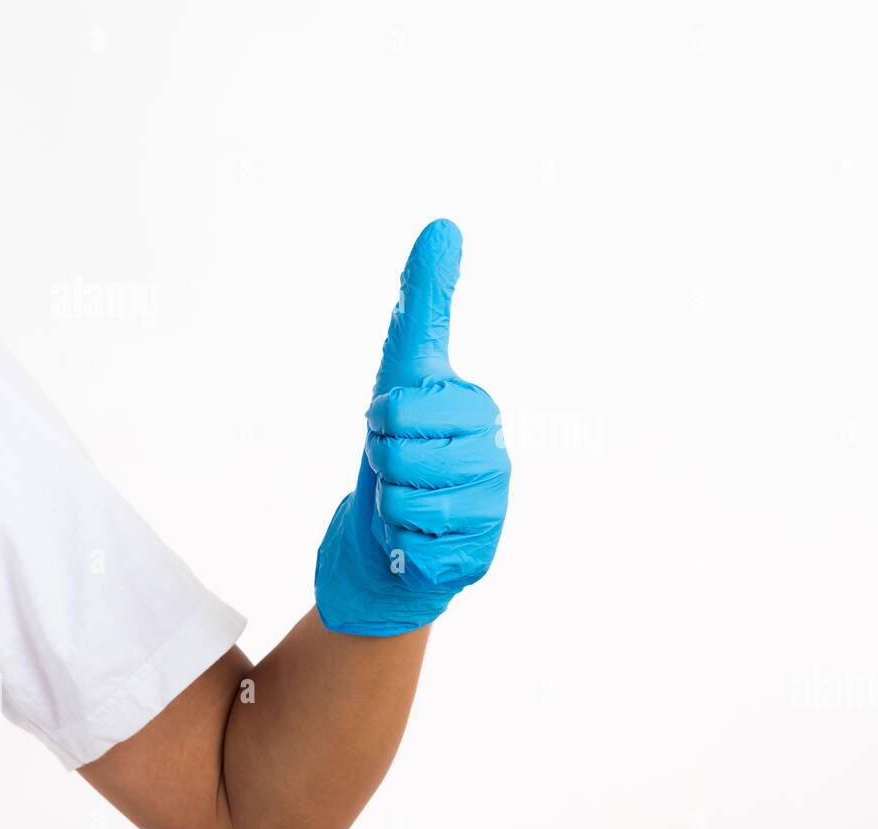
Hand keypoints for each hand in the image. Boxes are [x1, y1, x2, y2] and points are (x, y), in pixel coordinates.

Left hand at [314, 220, 510, 635]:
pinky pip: (413, 547)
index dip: (380, 422)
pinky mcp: (480, 555)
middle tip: (399, 469)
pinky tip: (419, 540)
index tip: (396, 425)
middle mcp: (496, 454)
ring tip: (410, 504)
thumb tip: (443, 224)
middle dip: (382, 466)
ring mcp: (493, 508)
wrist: (399, 533)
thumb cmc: (401, 444)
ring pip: (404, 504)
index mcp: (479, 407)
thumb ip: (423, 299)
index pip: (399, 408)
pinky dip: (401, 546)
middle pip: (398, 457)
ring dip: (390, 507)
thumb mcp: (405, 368)